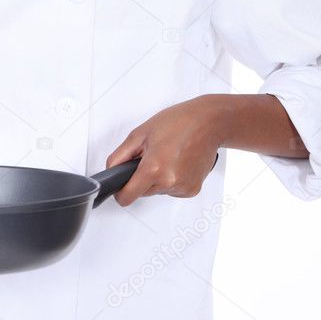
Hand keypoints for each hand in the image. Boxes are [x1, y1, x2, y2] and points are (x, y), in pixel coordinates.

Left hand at [105, 96, 219, 206]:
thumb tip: (111, 170)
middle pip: (143, 193)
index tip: (121, 186)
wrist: (209, 122)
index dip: (121, 192)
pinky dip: (172, 180)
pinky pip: (173, 190)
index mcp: (154, 168)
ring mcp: (182, 188)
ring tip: (168, 156)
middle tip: (151, 156)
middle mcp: (169, 182)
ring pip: (158, 191)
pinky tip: (178, 162)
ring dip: (158, 179)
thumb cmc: (179, 122)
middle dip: (142, 178)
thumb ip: (121, 155)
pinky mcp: (192, 190)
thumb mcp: (141, 133)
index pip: (127, 197)